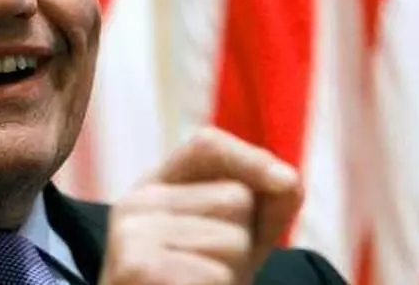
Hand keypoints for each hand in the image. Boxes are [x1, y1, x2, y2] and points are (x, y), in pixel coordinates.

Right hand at [99, 127, 302, 284]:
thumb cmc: (198, 283)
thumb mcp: (237, 241)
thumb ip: (265, 205)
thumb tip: (286, 181)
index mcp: (155, 187)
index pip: (207, 146)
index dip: (252, 159)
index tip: (287, 183)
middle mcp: (136, 202)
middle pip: (234, 197)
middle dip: (243, 240)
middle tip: (212, 270)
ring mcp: (131, 234)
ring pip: (231, 240)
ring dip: (231, 274)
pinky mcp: (136, 267)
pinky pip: (216, 275)